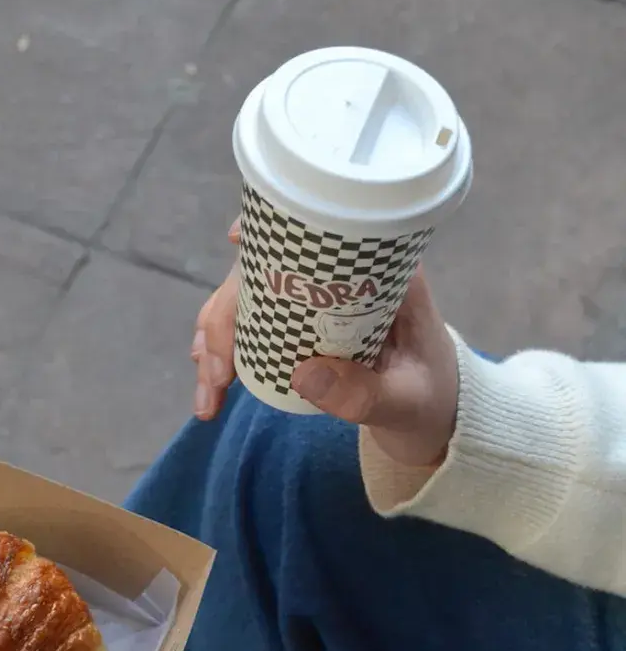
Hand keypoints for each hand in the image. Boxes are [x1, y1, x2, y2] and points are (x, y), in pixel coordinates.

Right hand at [192, 222, 458, 467]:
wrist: (438, 421)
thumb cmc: (434, 400)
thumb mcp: (406, 403)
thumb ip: (363, 393)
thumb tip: (302, 375)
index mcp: (378, 274)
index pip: (319, 232)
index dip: (269, 229)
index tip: (235, 240)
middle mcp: (337, 280)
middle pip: (263, 271)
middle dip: (225, 313)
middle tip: (218, 369)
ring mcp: (311, 305)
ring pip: (246, 302)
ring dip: (215, 340)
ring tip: (212, 391)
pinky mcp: (296, 330)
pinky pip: (248, 332)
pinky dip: (223, 358)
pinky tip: (212, 388)